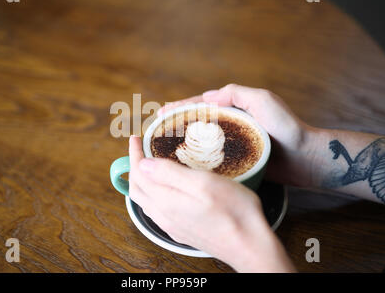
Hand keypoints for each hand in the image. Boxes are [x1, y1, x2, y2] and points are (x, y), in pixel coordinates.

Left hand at [129, 135, 295, 271]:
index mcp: (165, 200)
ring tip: (148, 165)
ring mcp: (171, 226)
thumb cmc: (234, 212)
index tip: (135, 138)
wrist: (250, 246)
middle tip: (140, 149)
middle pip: (137, 188)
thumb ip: (170, 174)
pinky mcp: (181, 231)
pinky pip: (156, 211)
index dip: (135, 154)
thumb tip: (143, 164)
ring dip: (142, 181)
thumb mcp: (203, 183)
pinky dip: (152, 194)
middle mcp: (163, 215)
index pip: (139, 173)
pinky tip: (162, 191)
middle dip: (134, 166)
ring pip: (145, 201)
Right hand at [159, 84, 314, 186]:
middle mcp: (231, 125)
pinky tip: (184, 165)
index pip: (201, 105)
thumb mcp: (263, 101)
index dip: (180, 108)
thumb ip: (237, 93)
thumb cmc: (287, 128)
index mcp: (234, 108)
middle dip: (176, 124)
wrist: (305, 158)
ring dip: (183, 141)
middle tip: (157, 129)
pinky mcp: (236, 161)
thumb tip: (207, 97)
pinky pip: (212, 158)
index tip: (162, 112)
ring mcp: (232, 143)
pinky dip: (196, 159)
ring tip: (163, 146)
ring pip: (202, 141)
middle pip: (197, 122)